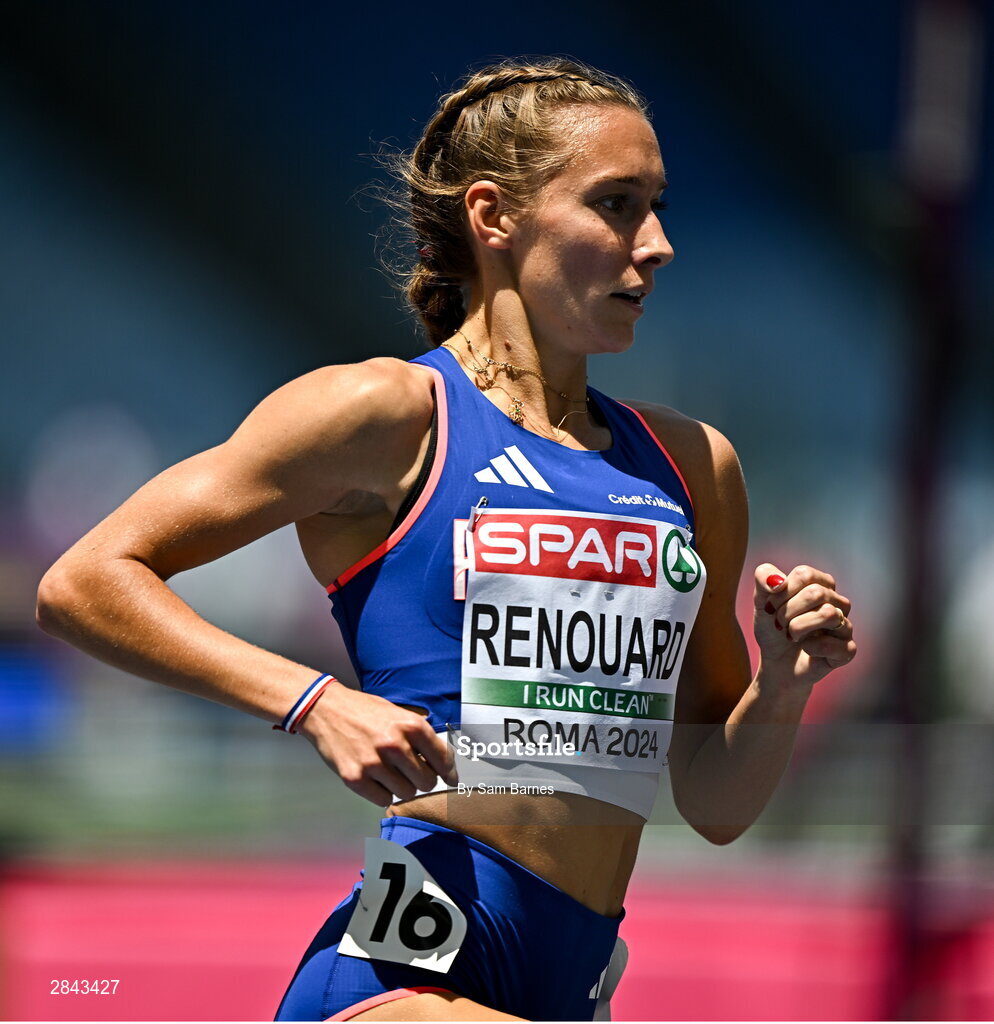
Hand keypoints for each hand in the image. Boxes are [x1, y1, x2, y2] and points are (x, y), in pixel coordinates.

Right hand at [299, 682, 456, 806]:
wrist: (326, 709)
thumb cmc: (364, 711)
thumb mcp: (398, 714)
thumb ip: (420, 737)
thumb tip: (445, 764)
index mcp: (411, 725)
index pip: (443, 759)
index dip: (449, 772)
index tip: (451, 779)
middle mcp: (395, 744)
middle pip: (427, 782)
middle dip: (422, 779)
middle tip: (411, 771)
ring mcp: (374, 763)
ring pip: (407, 793)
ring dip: (401, 786)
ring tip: (389, 770)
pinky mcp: (355, 778)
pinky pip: (383, 799)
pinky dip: (382, 792)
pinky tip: (375, 777)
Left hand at [753, 562, 856, 688]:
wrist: (776, 663)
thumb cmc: (773, 628)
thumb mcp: (761, 600)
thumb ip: (763, 578)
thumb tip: (777, 580)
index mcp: (821, 584)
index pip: (805, 575)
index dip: (781, 592)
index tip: (769, 607)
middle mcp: (838, 602)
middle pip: (816, 593)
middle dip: (787, 611)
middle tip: (778, 624)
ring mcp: (845, 626)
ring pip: (828, 614)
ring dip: (798, 627)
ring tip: (790, 635)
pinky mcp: (847, 650)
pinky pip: (832, 644)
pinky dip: (811, 648)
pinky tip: (806, 649)